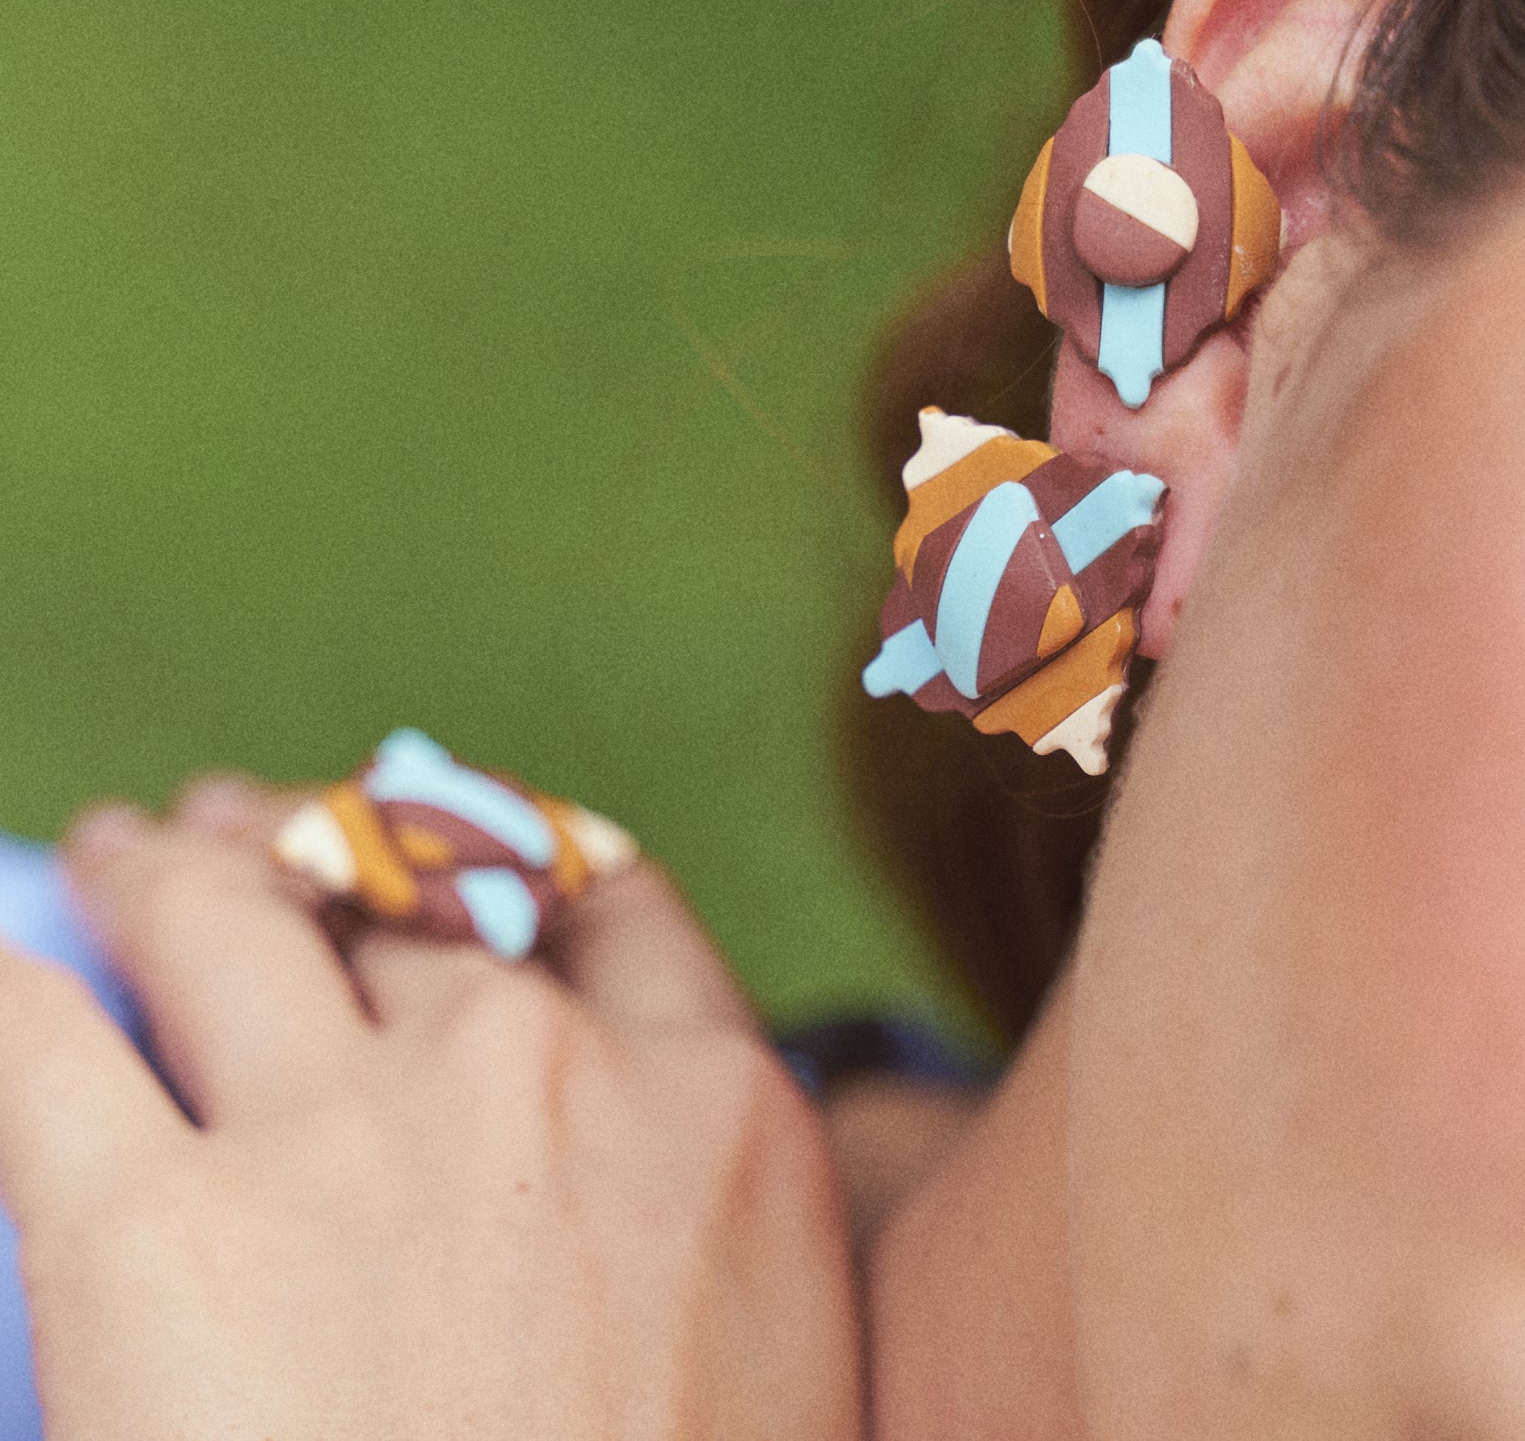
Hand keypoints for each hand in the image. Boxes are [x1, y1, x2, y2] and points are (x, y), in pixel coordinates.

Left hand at [0, 784, 860, 1440]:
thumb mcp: (777, 1364)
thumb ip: (708, 1217)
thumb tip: (638, 1171)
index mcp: (709, 1107)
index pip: (613, 896)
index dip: (521, 858)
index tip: (454, 855)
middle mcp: (533, 1067)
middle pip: (407, 893)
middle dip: (327, 847)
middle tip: (252, 831)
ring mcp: (345, 1130)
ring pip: (229, 910)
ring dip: (170, 860)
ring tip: (131, 844)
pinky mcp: (152, 1231)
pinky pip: (43, 1041)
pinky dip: (11, 985)